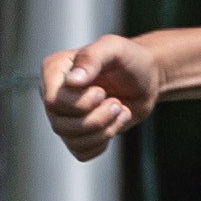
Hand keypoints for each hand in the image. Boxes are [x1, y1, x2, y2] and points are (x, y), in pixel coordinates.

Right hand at [43, 35, 163, 159]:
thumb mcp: (114, 48)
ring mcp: (64, 116)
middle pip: (60, 125)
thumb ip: (92, 58)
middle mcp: (54, 94)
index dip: (81, 103)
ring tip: (120, 110)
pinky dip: (102, 142)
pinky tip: (114, 124)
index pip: (54, 102)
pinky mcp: (79, 133)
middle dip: (96, 118)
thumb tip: (73, 81)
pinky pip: (82, 152)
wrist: (147, 78)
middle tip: (116, 103)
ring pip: (72, 140)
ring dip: (104, 130)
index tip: (103, 91)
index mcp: (54, 71)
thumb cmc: (129, 59)